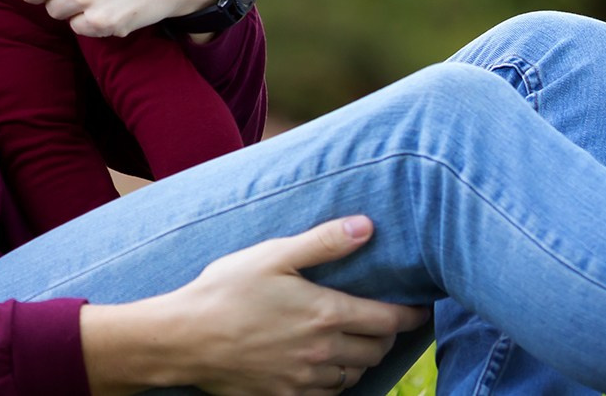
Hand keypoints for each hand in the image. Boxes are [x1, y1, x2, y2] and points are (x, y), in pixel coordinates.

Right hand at [81, 217, 430, 395]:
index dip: (410, 315)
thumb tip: (367, 226)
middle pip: (378, 349)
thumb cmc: (225, 290)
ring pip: (356, 374)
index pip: (388, 319)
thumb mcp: (273, 255)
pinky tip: (326, 363)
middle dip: (386, 334)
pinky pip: (330, 393)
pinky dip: (337, 378)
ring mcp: (306, 378)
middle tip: (384, 319)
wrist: (185, 339)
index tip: (420, 308)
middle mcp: (324, 351)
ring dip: (362, 357)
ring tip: (356, 339)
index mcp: (326, 313)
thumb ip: (323, 243)